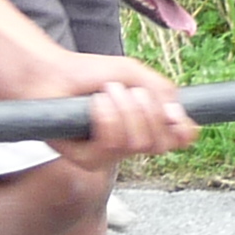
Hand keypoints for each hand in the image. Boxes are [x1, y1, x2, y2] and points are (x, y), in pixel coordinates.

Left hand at [0, 48, 194, 165]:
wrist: (52, 74)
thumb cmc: (91, 74)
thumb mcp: (133, 74)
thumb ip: (161, 91)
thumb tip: (181, 116)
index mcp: (147, 123)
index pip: (178, 139)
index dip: (183, 130)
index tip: (175, 113)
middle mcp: (132, 143)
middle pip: (161, 143)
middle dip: (148, 111)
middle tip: (129, 90)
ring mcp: (110, 155)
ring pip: (137, 143)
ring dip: (125, 110)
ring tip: (108, 91)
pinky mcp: (88, 161)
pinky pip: (111, 146)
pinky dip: (106, 117)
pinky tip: (95, 104)